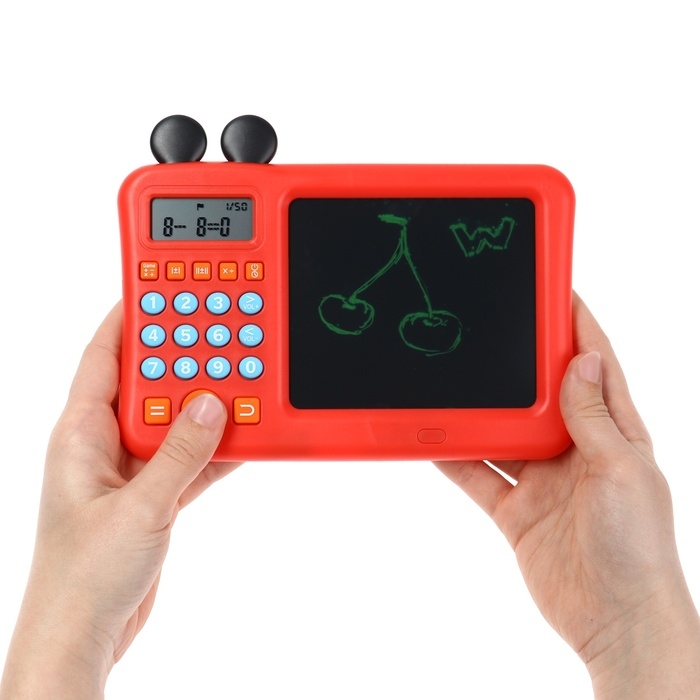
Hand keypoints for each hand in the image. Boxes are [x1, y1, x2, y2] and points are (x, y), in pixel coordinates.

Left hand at [0, 303, 240, 699]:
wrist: (84, 635)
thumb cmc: (83, 578)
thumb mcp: (138, 510)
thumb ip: (180, 456)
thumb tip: (213, 405)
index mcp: (80, 434)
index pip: (104, 357)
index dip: (132, 317)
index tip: (165, 286)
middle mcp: (102, 443)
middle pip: (148, 381)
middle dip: (182, 356)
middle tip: (219, 328)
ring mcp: (129, 468)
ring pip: (174, 418)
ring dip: (204, 403)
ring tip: (238, 377)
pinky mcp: (152, 493)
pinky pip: (189, 455)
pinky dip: (214, 445)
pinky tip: (241, 433)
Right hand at [435, 294, 699, 697]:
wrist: (615, 622)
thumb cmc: (637, 547)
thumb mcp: (620, 471)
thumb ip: (594, 418)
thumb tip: (583, 361)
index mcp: (613, 433)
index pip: (596, 367)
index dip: (578, 329)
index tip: (556, 293)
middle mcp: (577, 451)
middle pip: (540, 395)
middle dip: (518, 364)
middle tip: (491, 329)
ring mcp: (544, 480)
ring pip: (503, 433)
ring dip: (481, 412)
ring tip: (453, 380)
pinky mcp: (516, 509)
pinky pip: (479, 475)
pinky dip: (457, 459)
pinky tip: (436, 438)